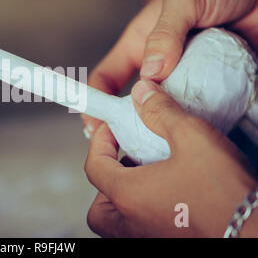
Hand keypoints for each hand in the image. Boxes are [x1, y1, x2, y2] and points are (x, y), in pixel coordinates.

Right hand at [81, 0, 257, 134]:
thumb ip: (166, 32)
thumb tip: (152, 73)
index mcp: (141, 44)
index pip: (108, 77)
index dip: (96, 101)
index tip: (95, 125)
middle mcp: (162, 65)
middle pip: (138, 102)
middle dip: (133, 123)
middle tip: (136, 142)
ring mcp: (189, 78)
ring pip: (170, 111)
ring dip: (170, 124)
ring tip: (171, 138)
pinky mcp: (216, 87)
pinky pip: (204, 110)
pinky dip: (202, 121)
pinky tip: (203, 128)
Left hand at [85, 80, 257, 236]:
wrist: (255, 233)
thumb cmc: (226, 195)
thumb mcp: (193, 139)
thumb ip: (161, 112)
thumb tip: (142, 93)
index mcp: (129, 196)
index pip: (94, 167)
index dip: (99, 142)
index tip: (111, 130)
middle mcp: (133, 224)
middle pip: (99, 207)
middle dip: (106, 182)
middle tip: (124, 162)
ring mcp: (149, 238)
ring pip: (117, 224)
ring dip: (122, 201)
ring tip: (144, 178)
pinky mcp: (167, 243)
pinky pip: (140, 230)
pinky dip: (143, 213)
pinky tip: (167, 194)